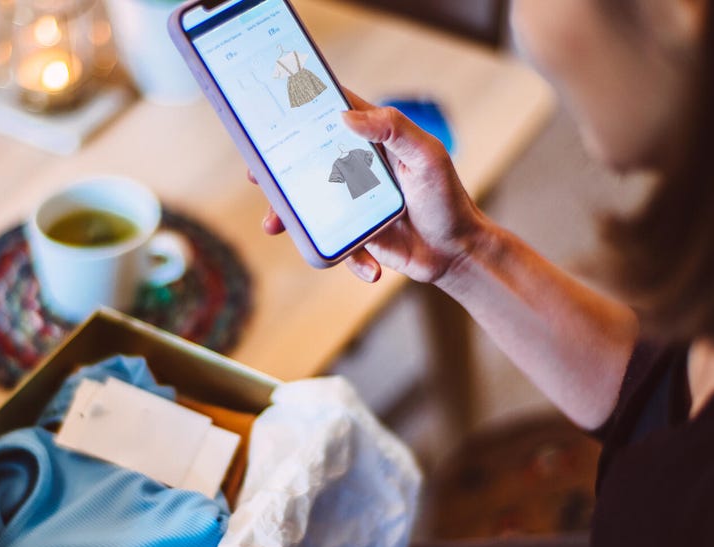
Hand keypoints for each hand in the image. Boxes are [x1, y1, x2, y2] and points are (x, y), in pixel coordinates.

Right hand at [252, 90, 490, 283]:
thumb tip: (345, 117)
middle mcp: (355, 168)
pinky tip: (371, 268)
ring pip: (306, 204)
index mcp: (372, 141)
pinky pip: (333, 244)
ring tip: (273, 226)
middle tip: (257, 175)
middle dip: (276, 170)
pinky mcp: (352, 234)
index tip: (271, 111)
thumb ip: (393, 128)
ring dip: (287, 216)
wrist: (455, 253)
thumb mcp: (427, 156)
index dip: (300, 111)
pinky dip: (348, 259)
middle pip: (305, 161)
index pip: (331, 115)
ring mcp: (350, 202)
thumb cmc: (446, 198)